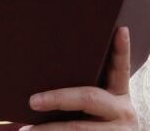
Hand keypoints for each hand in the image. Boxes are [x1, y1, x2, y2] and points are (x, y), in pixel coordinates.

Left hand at [21, 27, 138, 129]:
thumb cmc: (98, 123)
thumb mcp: (101, 106)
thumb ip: (87, 91)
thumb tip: (49, 71)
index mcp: (121, 94)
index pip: (121, 67)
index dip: (122, 49)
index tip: (121, 29)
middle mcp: (123, 112)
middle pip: (88, 98)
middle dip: (58, 99)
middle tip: (33, 101)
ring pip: (77, 128)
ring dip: (48, 129)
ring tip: (25, 130)